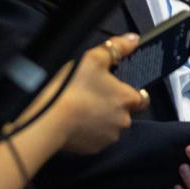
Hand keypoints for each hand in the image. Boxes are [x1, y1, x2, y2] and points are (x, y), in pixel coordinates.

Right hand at [33, 35, 144, 153]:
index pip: (142, 98)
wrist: (47, 119)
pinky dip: (87, 131)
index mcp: (127, 99)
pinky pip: (94, 139)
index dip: (131, 93)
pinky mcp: (93, 149)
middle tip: (90, 95)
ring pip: (109, 126)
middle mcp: (124, 121)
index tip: (116, 89)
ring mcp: (109, 137)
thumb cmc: (71, 87)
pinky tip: (73, 121)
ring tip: (79, 108)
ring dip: (99, 119)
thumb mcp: (93, 59)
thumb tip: (134, 39)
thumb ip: (117, 48)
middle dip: (111, 106)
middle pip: (123, 113)